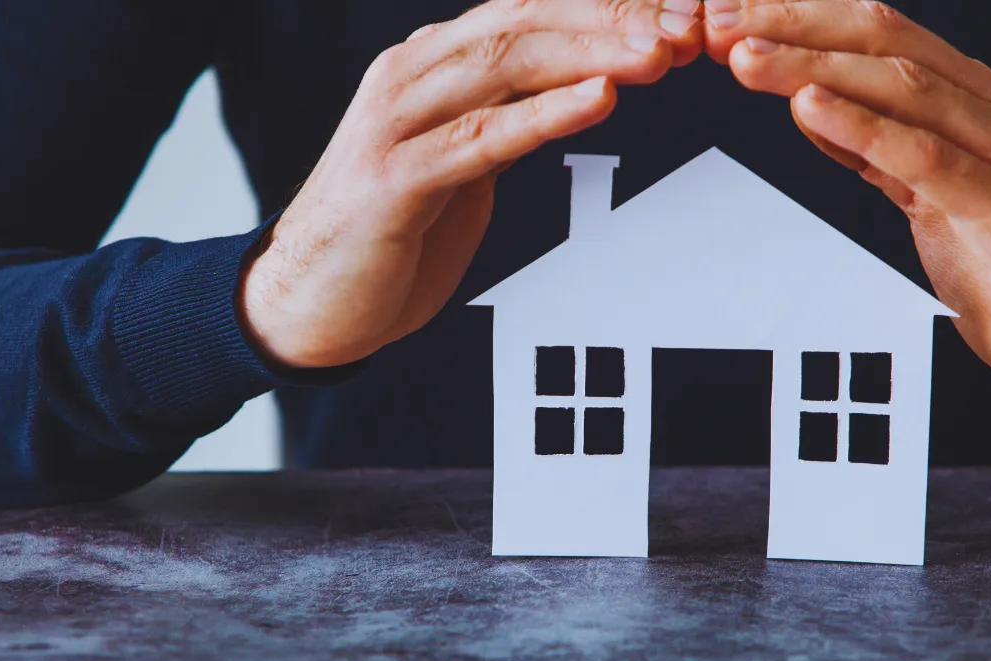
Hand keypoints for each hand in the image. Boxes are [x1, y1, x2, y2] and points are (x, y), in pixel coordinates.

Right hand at [243, 0, 703, 368]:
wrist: (306, 302)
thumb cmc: (387, 230)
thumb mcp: (457, 157)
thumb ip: (503, 115)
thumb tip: (577, 88)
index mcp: (430, 64)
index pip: (529, 10)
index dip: (607, 6)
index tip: (677, 11)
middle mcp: (410, 76)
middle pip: (524, 22)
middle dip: (614, 18)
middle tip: (685, 25)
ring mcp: (396, 124)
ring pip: (505, 65)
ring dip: (591, 55)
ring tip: (658, 55)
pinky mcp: (393, 180)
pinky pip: (480, 138)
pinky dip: (543, 116)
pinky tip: (598, 102)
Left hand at [704, 0, 990, 407]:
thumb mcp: (930, 194)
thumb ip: (878, 149)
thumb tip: (812, 105)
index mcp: (966, 101)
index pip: (874, 36)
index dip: (800, 18)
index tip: (730, 15)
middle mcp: (987, 112)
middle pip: (882, 43)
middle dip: (794, 27)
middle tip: (723, 22)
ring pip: (902, 88)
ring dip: (815, 68)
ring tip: (749, 57)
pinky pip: (926, 159)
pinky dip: (865, 130)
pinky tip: (812, 110)